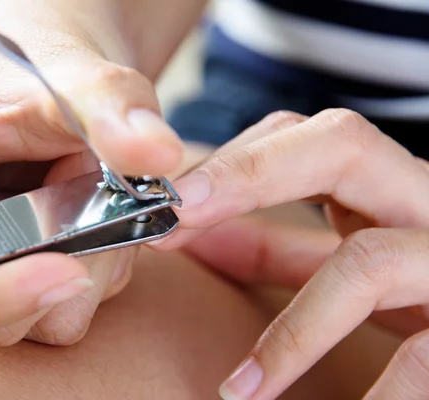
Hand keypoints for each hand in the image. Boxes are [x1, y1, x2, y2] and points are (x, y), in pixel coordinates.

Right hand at [0, 0, 181, 346]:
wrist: (57, 64)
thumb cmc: (35, 55)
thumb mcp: (68, 68)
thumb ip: (108, 108)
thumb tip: (157, 154)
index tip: (65, 270)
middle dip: (56, 275)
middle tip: (102, 210)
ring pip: (30, 318)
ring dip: (88, 270)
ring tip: (99, 196)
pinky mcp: (12, 265)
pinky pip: (60, 304)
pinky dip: (97, 270)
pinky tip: (102, 219)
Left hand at [153, 109, 428, 398]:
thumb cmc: (419, 299)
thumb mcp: (342, 266)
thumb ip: (271, 249)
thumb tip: (194, 234)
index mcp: (385, 187)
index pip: (304, 136)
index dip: (232, 161)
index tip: (167, 202)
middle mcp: (426, 206)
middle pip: (342, 146)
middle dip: (246, 177)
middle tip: (177, 214)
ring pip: (371, 261)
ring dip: (293, 329)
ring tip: (239, 386)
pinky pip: (420, 356)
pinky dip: (369, 395)